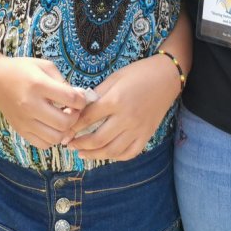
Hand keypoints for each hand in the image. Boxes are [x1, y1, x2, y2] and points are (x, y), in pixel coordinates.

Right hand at [0, 57, 88, 148]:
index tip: (80, 98)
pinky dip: (52, 138)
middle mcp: (31, 105)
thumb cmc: (22, 70)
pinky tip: (51, 126)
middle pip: (65, 122)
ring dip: (65, 130)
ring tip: (62, 119)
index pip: (71, 99)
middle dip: (75, 117)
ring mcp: (25, 121)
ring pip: (55, 138)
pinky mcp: (21, 130)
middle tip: (72, 110)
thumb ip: (63, 82)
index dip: (82, 100)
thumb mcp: (45, 66)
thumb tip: (80, 98)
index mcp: (38, 85)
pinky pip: (43, 144)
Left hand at [64, 55, 181, 161]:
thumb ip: (96, 95)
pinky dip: (115, 156)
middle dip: (79, 144)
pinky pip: (129, 153)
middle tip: (69, 144)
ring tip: (81, 153)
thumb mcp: (114, 78)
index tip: (63, 131)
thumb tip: (76, 107)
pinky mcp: (146, 135)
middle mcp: (126, 118)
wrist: (167, 77)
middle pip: (97, 139)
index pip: (88, 118)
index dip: (72, 126)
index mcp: (116, 100)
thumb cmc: (138, 74)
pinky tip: (105, 153)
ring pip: (112, 150)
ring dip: (93, 154)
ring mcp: (138, 129)